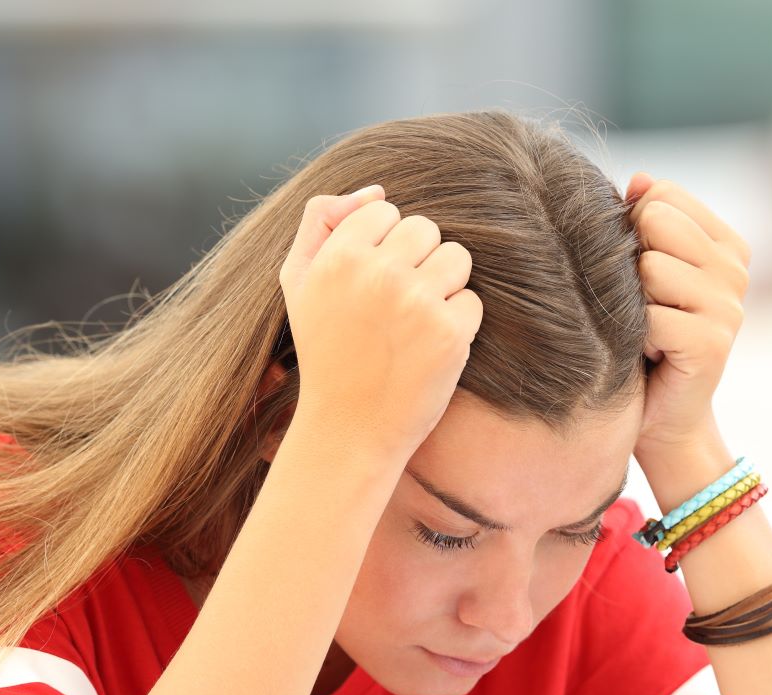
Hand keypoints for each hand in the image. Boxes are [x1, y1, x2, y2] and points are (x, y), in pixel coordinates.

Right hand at [279, 185, 483, 461]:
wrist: (348, 428)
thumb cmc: (325, 351)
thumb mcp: (299, 282)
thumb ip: (321, 222)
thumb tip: (376, 189)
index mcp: (339, 255)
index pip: (385, 210)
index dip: (382, 246)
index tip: (369, 284)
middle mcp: (378, 273)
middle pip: (425, 228)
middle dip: (417, 260)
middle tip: (395, 305)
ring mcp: (418, 302)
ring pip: (457, 257)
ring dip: (443, 286)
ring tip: (415, 322)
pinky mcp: (450, 333)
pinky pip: (472, 300)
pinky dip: (457, 323)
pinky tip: (427, 348)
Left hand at [624, 173, 750, 459]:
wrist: (661, 417)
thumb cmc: (645, 341)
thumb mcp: (643, 273)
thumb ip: (644, 222)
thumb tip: (640, 178)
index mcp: (726, 246)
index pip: (665, 196)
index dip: (635, 230)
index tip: (644, 275)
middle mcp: (735, 271)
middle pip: (655, 222)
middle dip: (632, 263)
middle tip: (644, 306)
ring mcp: (729, 307)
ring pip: (650, 268)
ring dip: (632, 305)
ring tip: (647, 331)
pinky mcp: (713, 343)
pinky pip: (650, 316)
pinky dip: (636, 339)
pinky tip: (651, 355)